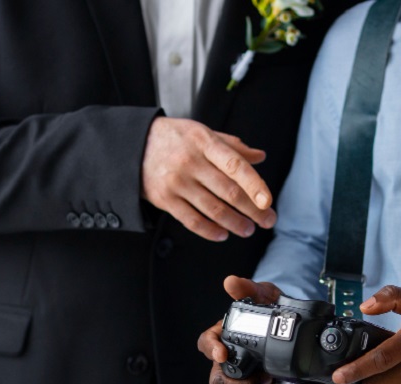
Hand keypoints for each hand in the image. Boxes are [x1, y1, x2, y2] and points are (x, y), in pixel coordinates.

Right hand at [142, 117, 276, 240]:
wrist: (133, 145)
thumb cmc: (175, 138)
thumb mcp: (203, 133)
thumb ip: (232, 146)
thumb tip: (260, 157)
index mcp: (205, 143)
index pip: (236, 166)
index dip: (255, 185)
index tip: (268, 202)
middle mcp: (191, 162)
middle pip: (229, 192)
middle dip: (253, 210)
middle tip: (268, 220)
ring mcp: (177, 182)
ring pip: (213, 210)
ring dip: (235, 224)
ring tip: (248, 229)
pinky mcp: (164, 199)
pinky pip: (192, 221)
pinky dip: (210, 231)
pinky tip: (223, 234)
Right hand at [197, 276, 282, 383]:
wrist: (298, 326)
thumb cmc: (274, 309)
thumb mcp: (265, 295)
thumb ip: (249, 289)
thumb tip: (231, 282)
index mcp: (226, 335)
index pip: (206, 343)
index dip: (210, 349)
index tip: (221, 353)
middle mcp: (232, 359)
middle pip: (217, 379)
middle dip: (233, 383)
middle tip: (254, 377)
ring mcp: (245, 376)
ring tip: (270, 379)